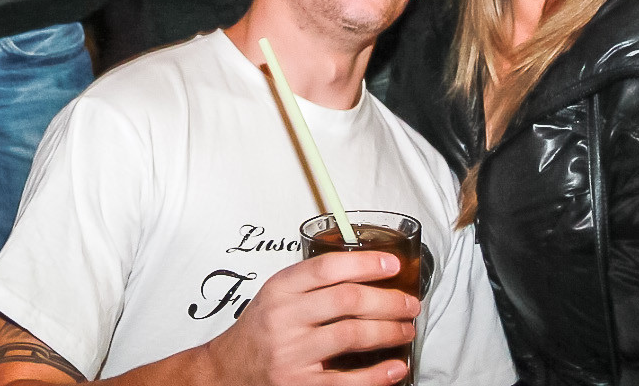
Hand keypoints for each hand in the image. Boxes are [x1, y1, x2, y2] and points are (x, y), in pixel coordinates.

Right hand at [198, 251, 418, 385]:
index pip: (327, 268)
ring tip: (406, 329)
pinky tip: (396, 367)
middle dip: (388, 300)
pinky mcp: (300, 384)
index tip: (392, 264)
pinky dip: (378, 374)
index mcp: (280, 289)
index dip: (365, 264)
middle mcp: (285, 318)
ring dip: (388, 331)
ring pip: (352, 335)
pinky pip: (347, 380)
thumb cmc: (260, 331)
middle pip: (347, 300)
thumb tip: (367, 274)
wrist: (228, 371)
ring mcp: (292, 353)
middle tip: (409, 303)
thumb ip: (312, 285)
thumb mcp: (276, 296)